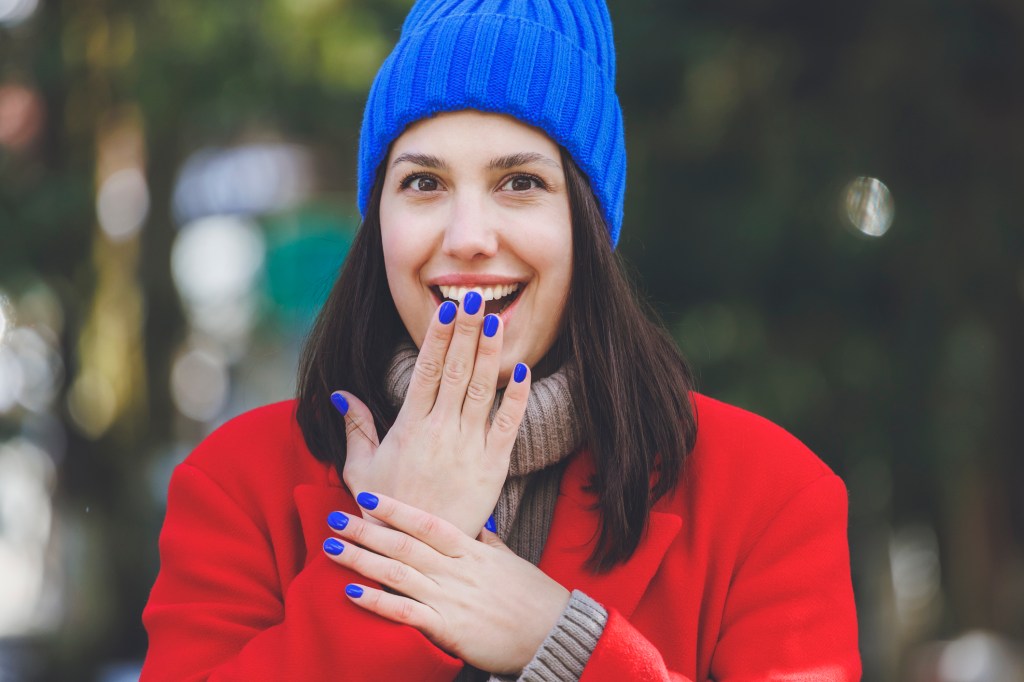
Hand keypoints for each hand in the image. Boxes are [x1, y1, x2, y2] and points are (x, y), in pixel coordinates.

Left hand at [323, 493, 569, 674]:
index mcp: (471, 550)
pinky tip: (351, 594)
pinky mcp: (448, 628)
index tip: (368, 496)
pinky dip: (377, 603)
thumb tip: (474, 526)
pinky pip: (405, 613)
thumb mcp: (509, 560)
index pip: (426, 522)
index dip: (395, 508)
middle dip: (366, 529)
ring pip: (397, 574)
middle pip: (403, 544)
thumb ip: (487, 542)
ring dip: (361, 560)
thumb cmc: (534, 596)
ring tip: (332, 549)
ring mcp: (450, 598)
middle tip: (334, 517)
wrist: (554, 633)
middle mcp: (456, 569)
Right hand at [333, 290, 531, 535]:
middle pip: (454, 370)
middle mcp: (441, 430)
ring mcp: (469, 446)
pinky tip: (523, 369)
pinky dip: (517, 396)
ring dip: (488, 353)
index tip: (445, 308)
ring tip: (494, 320)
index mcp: (409, 426)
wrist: (416, 551)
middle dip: (464, 331)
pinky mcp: (493, 465)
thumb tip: (342, 394)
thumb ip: (356, 428)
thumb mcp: (360, 469)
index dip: (436, 337)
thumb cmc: (385, 510)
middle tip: (473, 297)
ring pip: (480, 390)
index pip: (424, 370)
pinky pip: (508, 424)